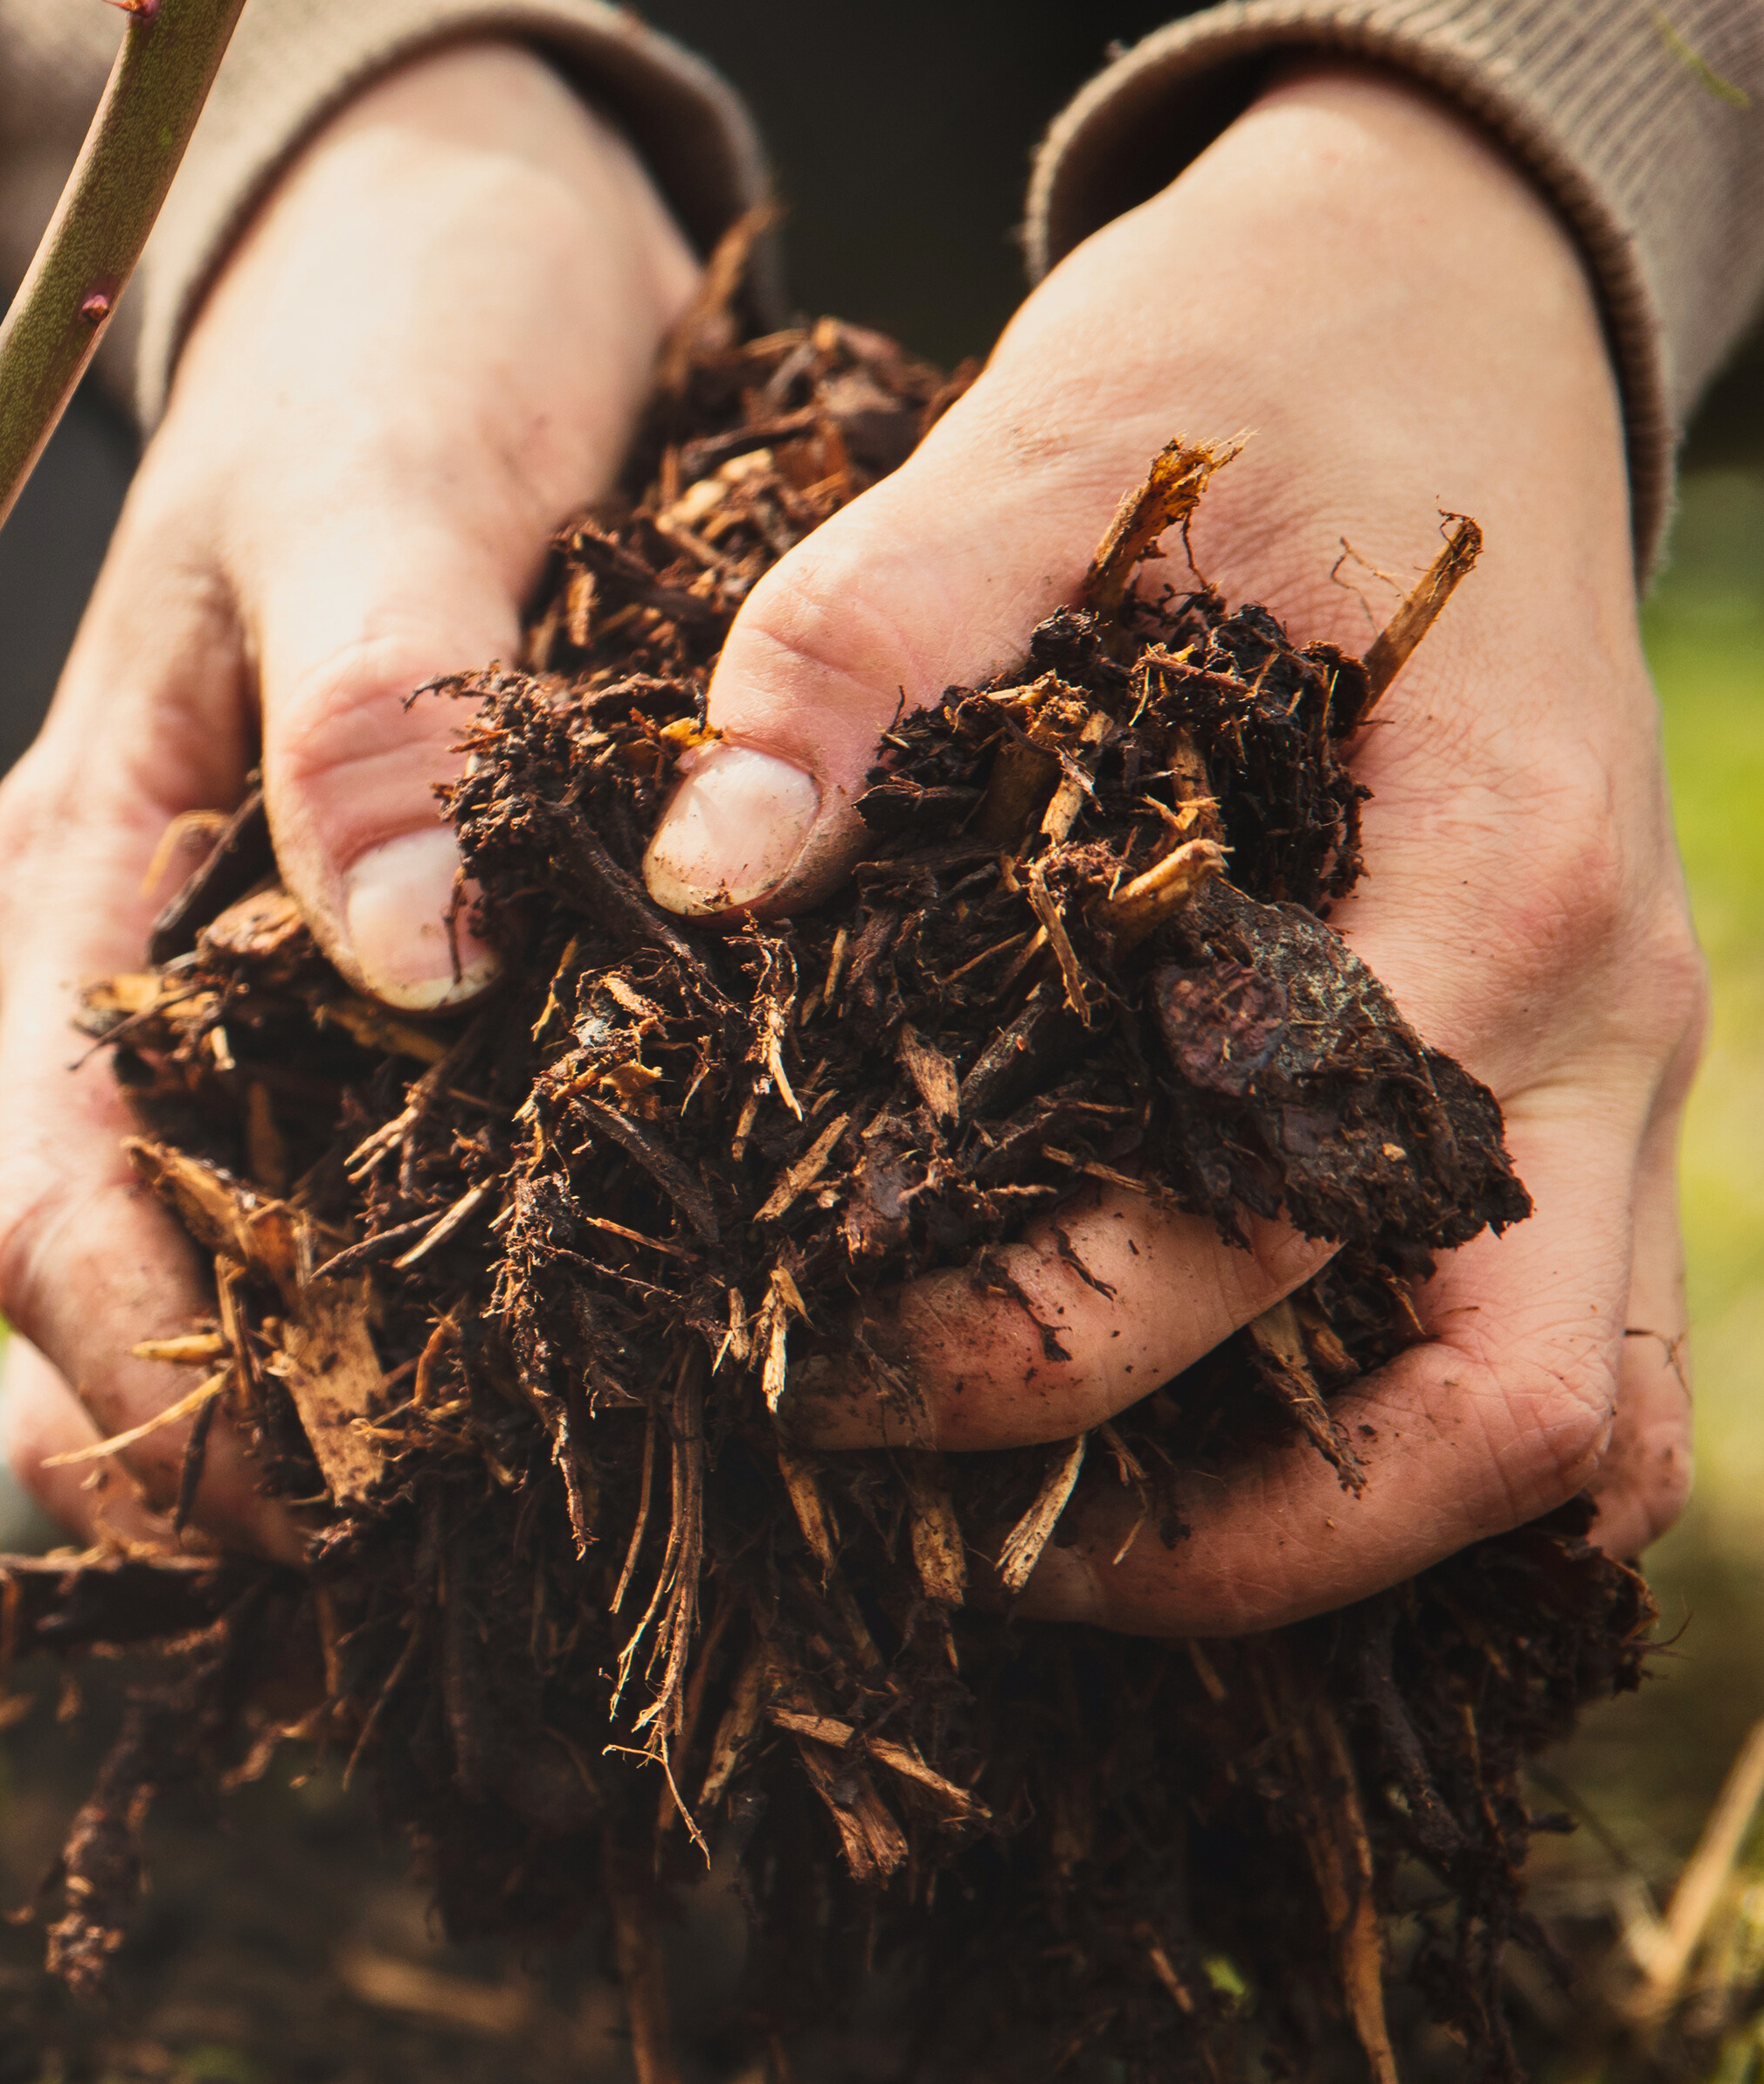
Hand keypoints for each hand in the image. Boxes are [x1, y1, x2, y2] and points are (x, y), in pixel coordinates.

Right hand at [0, 42, 698, 1548]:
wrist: (447, 221)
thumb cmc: (399, 330)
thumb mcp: (388, 480)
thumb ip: (383, 706)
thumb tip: (411, 963)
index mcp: (91, 882)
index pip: (53, 1207)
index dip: (147, 1387)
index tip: (304, 1503)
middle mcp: (144, 970)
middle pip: (111, 1295)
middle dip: (218, 1455)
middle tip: (413, 1576)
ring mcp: (248, 979)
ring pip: (227, 1271)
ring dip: (316, 1416)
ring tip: (495, 1533)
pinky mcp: (372, 971)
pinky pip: (361, 1187)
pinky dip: (423, 1309)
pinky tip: (564, 1380)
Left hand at [637, 64, 1701, 1630]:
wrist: (1449, 289)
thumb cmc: (1253, 369)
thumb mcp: (1045, 443)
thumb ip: (860, 642)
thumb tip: (708, 865)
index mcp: (1494, 875)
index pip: (1281, 1229)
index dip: (1044, 1350)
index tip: (816, 1373)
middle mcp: (1596, 1015)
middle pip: (1506, 1426)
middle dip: (1237, 1547)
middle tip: (960, 1553)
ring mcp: (1613, 1067)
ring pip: (1566, 1432)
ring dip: (1338, 1540)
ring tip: (1055, 1555)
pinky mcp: (1569, 1078)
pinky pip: (1552, 1355)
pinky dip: (1397, 1456)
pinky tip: (1179, 1474)